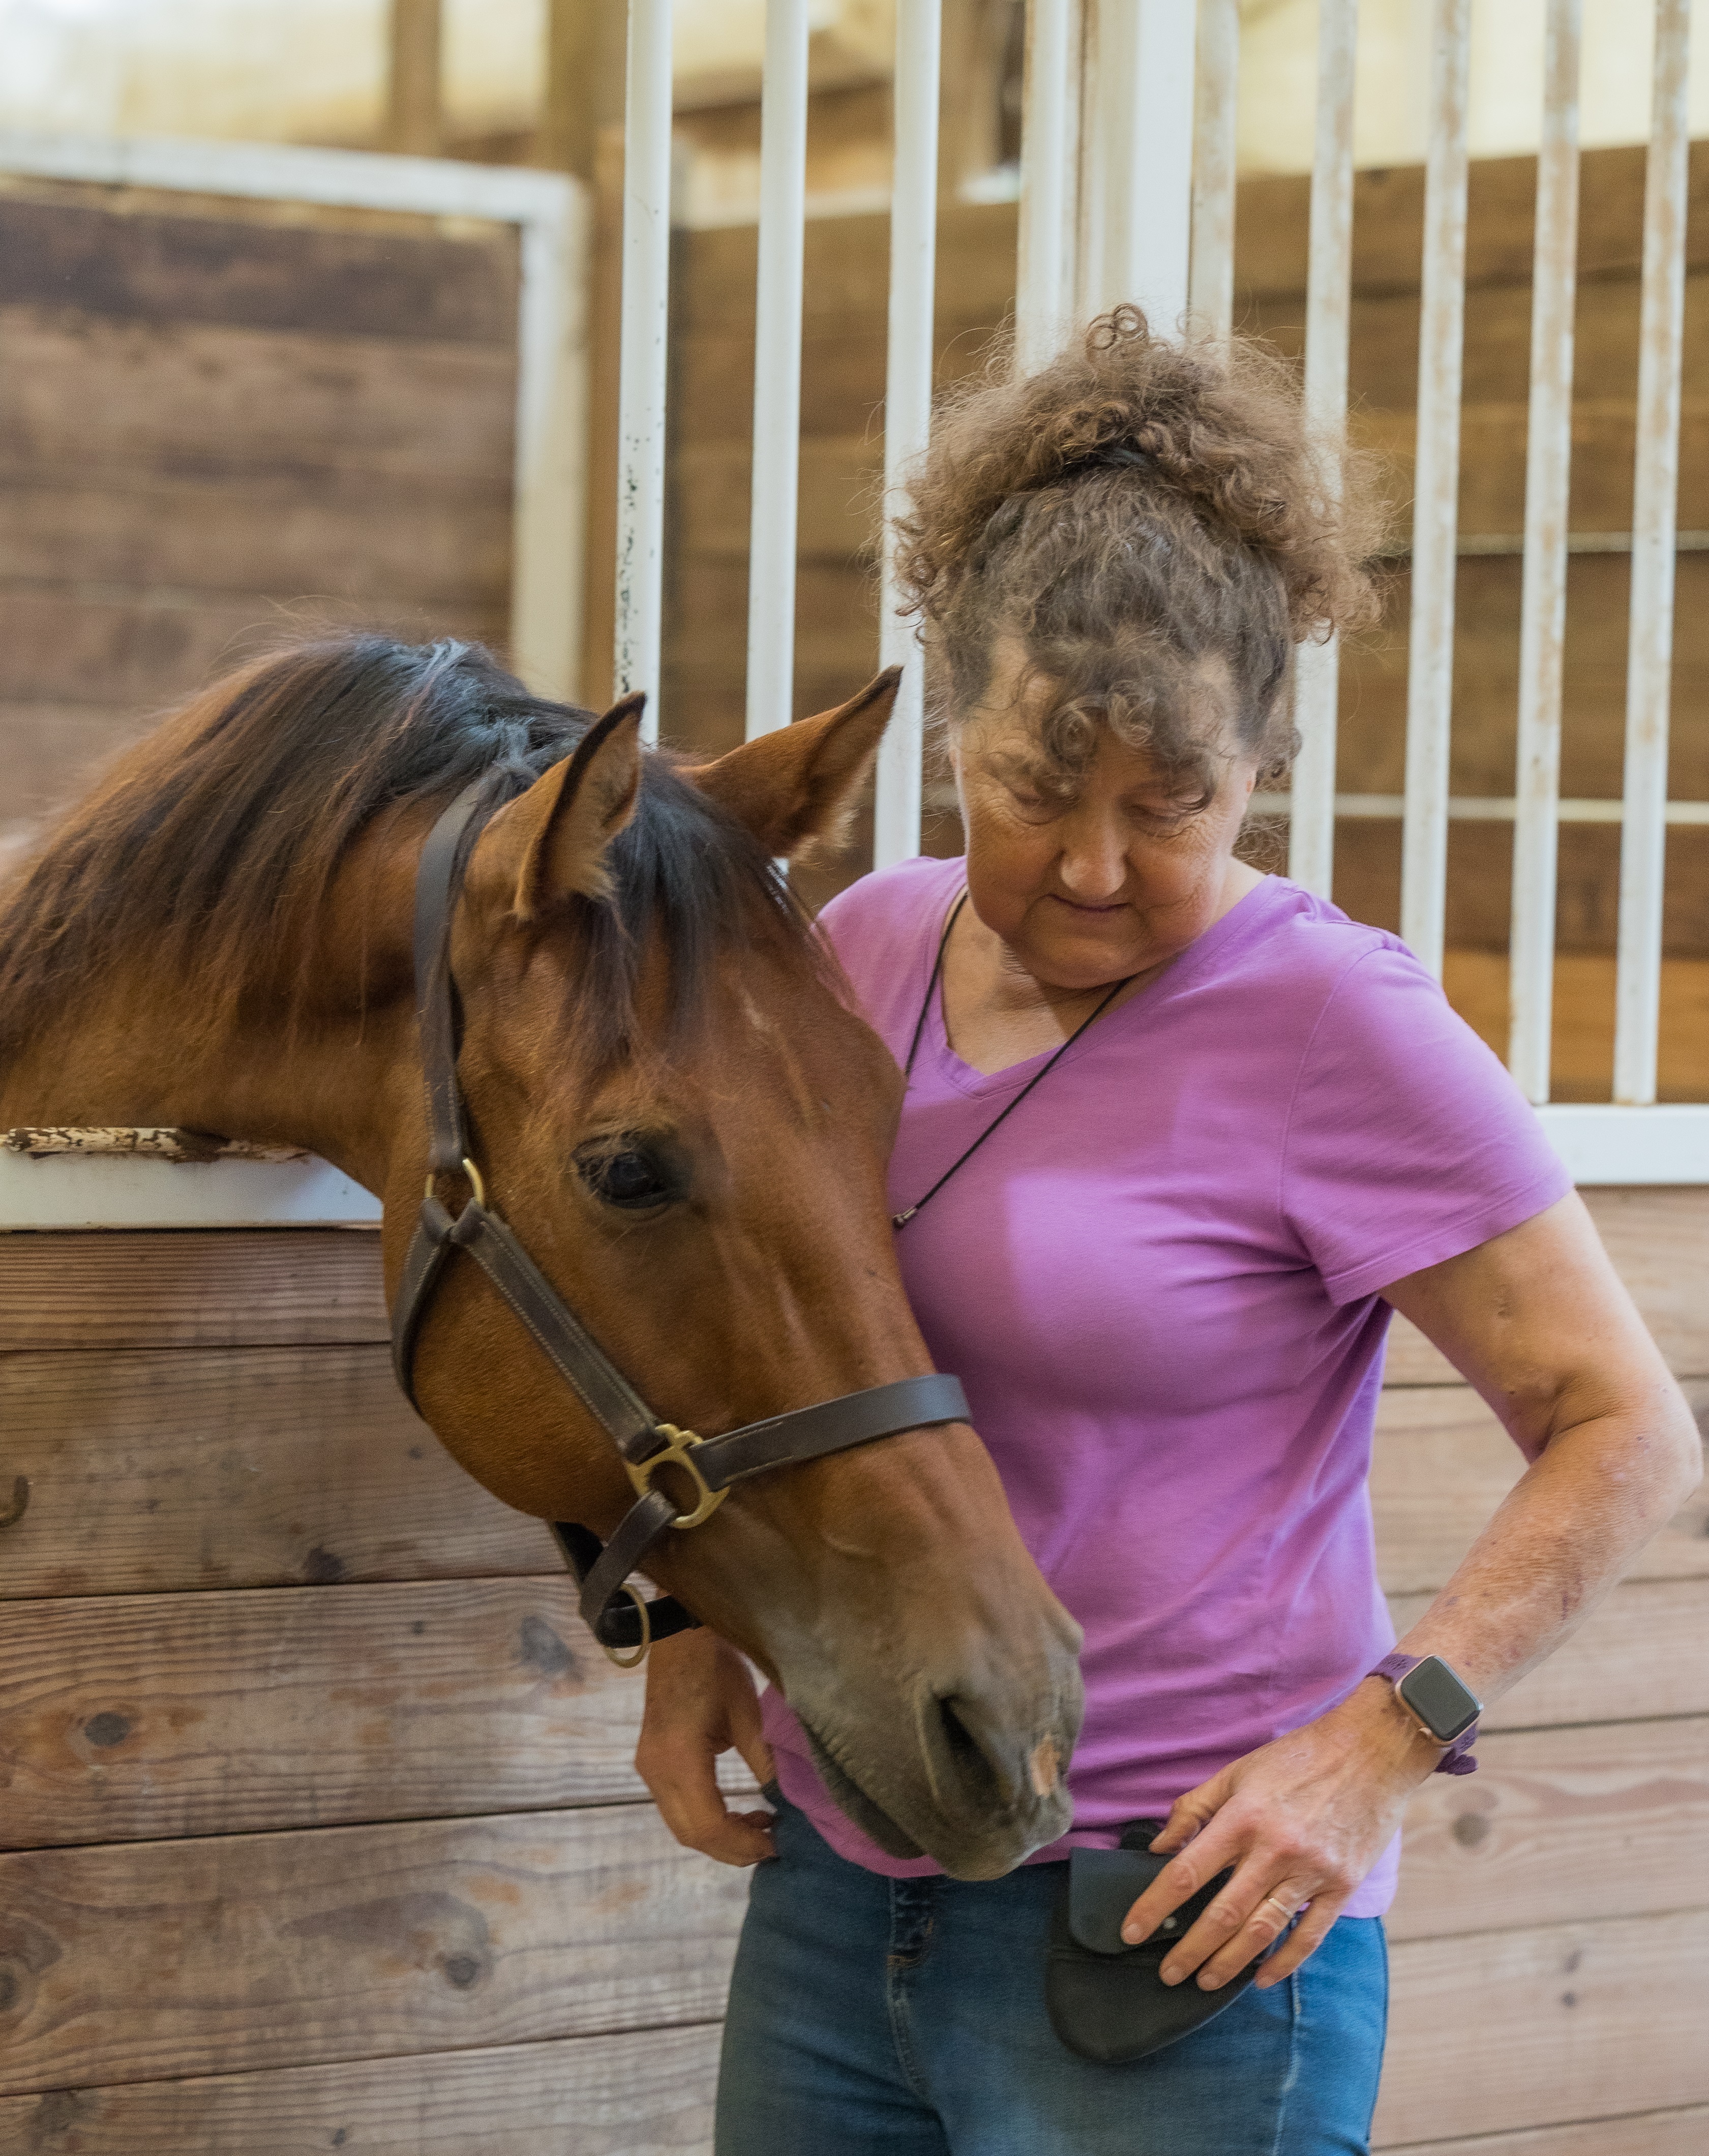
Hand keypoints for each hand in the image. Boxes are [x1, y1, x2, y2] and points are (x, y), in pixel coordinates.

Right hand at [635, 1627, 777, 1865]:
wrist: (679, 1635)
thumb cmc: (716, 1667)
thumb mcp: (748, 1714)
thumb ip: (766, 1762)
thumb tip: (791, 1803)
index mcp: (680, 1759)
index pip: (708, 1826)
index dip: (743, 1844)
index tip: (777, 1844)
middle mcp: (656, 1772)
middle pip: (691, 1835)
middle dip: (732, 1849)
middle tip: (773, 1844)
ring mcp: (649, 1769)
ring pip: (682, 1826)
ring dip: (720, 1836)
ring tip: (761, 1828)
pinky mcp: (653, 1763)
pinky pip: (677, 1808)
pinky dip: (707, 1819)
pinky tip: (738, 1810)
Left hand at [1118, 1679, 1440, 1990]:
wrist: (1371, 1752)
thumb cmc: (1296, 1759)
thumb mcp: (1237, 1772)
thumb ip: (1194, 1808)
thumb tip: (1158, 1846)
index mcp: (1242, 1817)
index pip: (1186, 1872)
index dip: (1154, 1906)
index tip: (1131, 1932)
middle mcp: (1274, 1849)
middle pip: (1222, 1913)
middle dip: (1190, 1950)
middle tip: (1168, 1975)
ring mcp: (1311, 1871)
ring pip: (1262, 1930)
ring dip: (1229, 1963)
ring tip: (1204, 1982)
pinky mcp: (1342, 1885)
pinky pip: (1309, 1934)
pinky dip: (1284, 1962)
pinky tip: (1260, 1978)